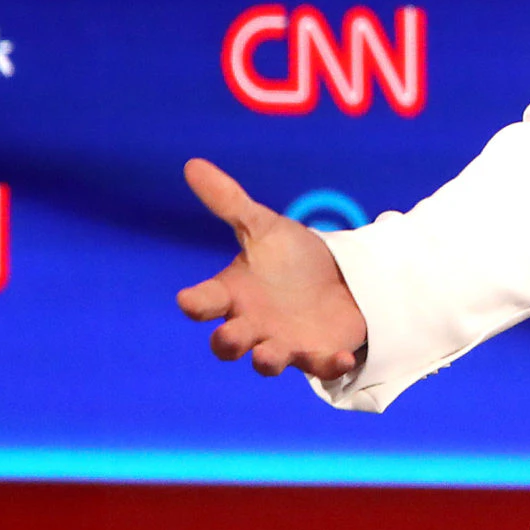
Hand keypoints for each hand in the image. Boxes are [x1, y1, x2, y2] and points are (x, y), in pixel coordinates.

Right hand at [175, 158, 368, 380]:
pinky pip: (320, 366)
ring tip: (266, 357)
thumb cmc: (290, 258)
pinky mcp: (318, 353)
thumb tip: (191, 163)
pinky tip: (340, 356)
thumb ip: (228, 201)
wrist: (338, 278)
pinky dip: (329, 364)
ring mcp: (284, 343)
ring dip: (266, 361)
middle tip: (230, 335)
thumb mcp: (263, 227)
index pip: (203, 302)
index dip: (195, 303)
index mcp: (233, 294)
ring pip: (268, 361)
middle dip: (227, 341)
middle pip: (228, 343)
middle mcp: (252, 325)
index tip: (188, 299)